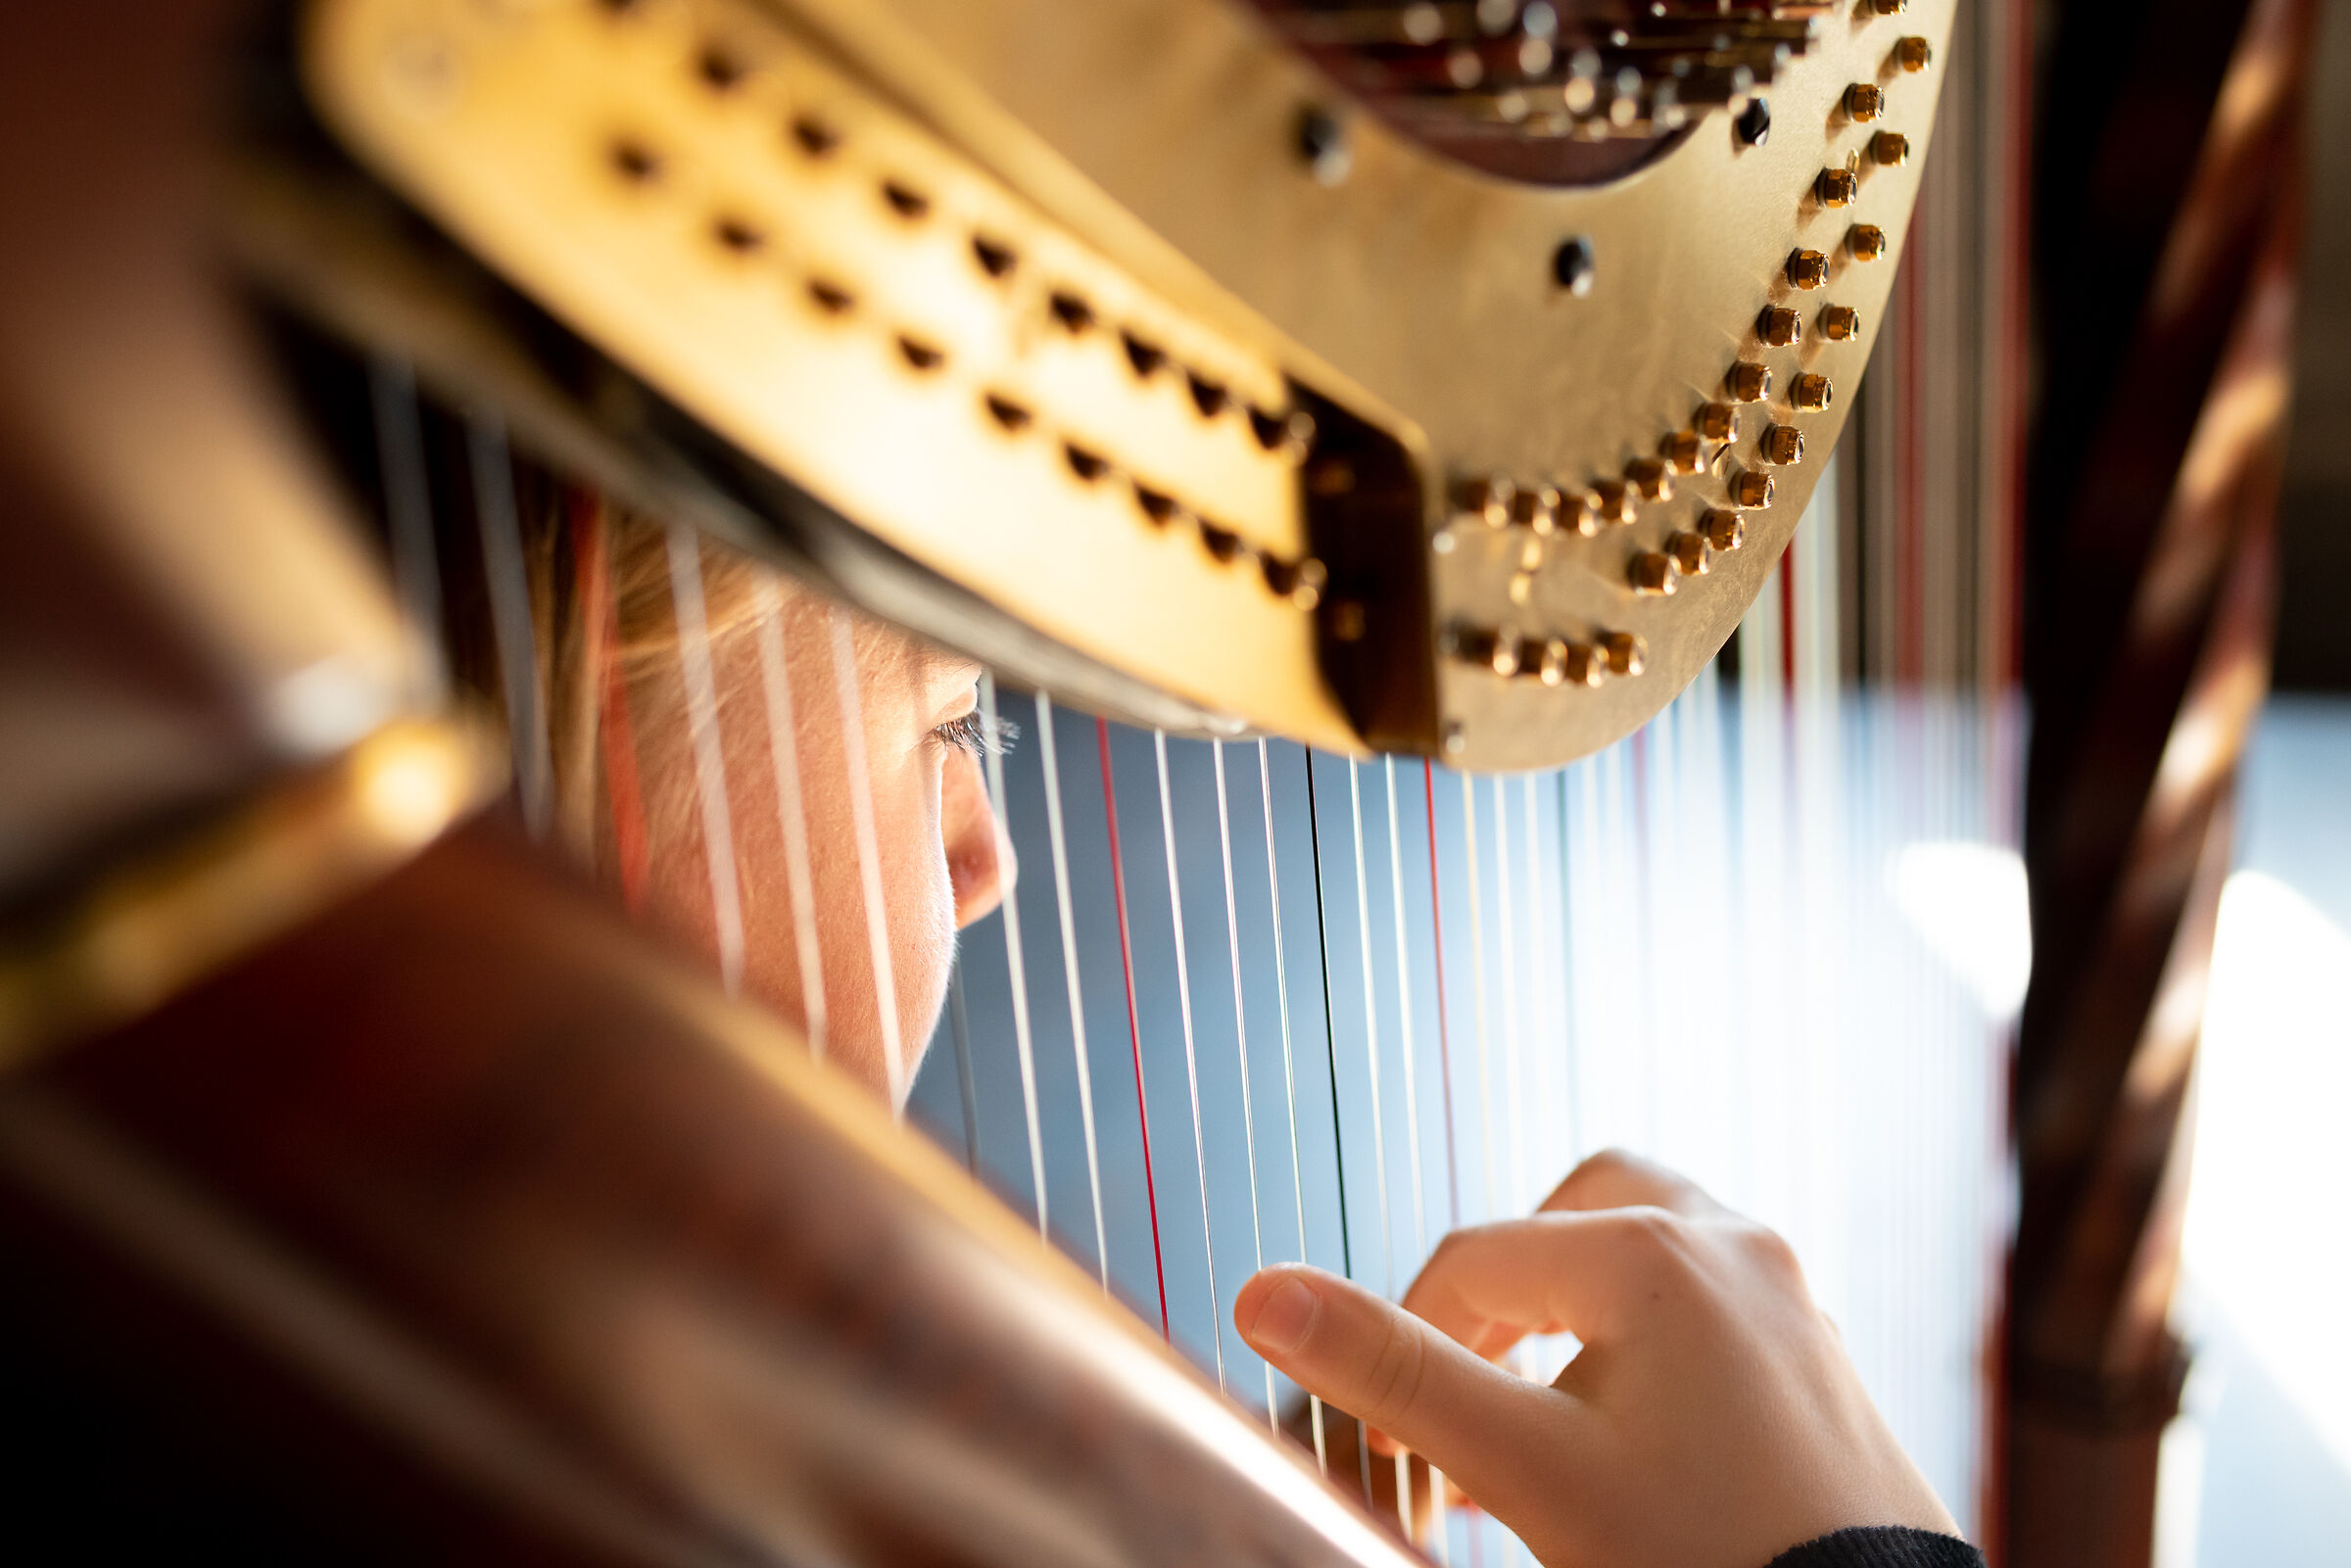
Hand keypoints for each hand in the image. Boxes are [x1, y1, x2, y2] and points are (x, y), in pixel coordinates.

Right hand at [1233, 1150, 1956, 1567]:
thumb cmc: (1703, 1560)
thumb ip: (1396, 1374)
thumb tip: (1260, 1295)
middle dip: (1508, 1280)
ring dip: (1577, 1304)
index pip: (1477, 1259)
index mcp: (1654, 1250)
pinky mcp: (1821, 1358)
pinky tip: (1623, 1434)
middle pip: (1579, 1208)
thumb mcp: (1530, 1469)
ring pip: (1651, 1246)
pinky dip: (1643, 1338)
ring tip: (1536, 1405)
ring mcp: (1789, 1298)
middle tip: (1470, 1371)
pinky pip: (1710, 1304)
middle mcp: (1732, 1246)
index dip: (1409, 1341)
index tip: (1387, 1441)